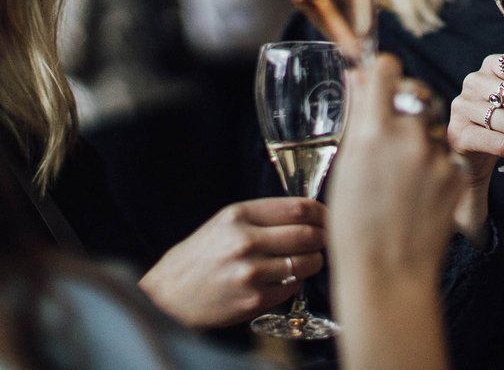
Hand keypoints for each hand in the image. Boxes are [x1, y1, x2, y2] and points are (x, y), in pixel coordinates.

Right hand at [138, 197, 326, 328]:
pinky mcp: (254, 300)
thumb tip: (312, 214)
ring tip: (306, 260)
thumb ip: (266, 216)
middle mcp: (245, 241)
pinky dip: (295, 282)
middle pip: (308, 235)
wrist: (170, 293)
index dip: (322, 213)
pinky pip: (293, 286)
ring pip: (307, 262)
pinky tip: (283, 279)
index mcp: (239, 216)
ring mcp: (250, 272)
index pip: (299, 209)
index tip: (328, 218)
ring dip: (314, 261)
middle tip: (322, 241)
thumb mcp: (228, 222)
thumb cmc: (204, 254)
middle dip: (322, 238)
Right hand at [327, 55, 462, 369]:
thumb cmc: (354, 223)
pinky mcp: (456, 173)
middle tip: (394, 128)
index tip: (380, 81)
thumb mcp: (345, 164)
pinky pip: (446, 151)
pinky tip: (419, 190)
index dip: (383, 72)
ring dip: (422, 134)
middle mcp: (408, 135)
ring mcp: (436, 154)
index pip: (387, 68)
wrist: (387, 271)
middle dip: (406, 102)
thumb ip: (357, 116)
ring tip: (403, 171)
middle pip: (416, 91)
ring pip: (433, 123)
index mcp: (372, 129)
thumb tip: (359, 75)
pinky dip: (435, 162)